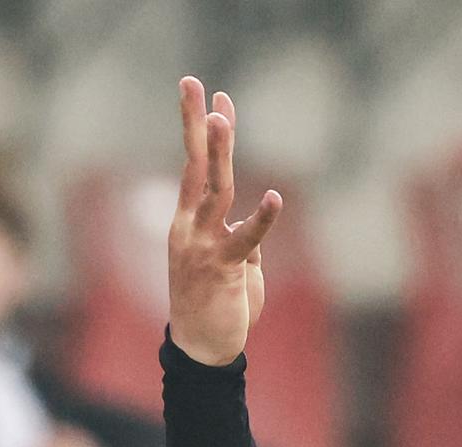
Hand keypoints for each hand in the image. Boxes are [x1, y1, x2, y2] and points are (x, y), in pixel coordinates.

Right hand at [168, 76, 282, 366]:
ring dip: (219, 154)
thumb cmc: (219, 306)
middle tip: (191, 82)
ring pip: (213, 191)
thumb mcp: (235, 266)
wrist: (203, 349)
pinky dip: (261, 221)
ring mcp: (201, 246)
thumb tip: (251, 225)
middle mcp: (188, 226)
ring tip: (221, 120)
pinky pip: (244, 240)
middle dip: (194, 122)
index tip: (215, 96)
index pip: (196, 165)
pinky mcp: (222, 269)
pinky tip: (273, 198)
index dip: (205, 130)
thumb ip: (242, 240)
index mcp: (188, 221)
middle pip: (194, 164)